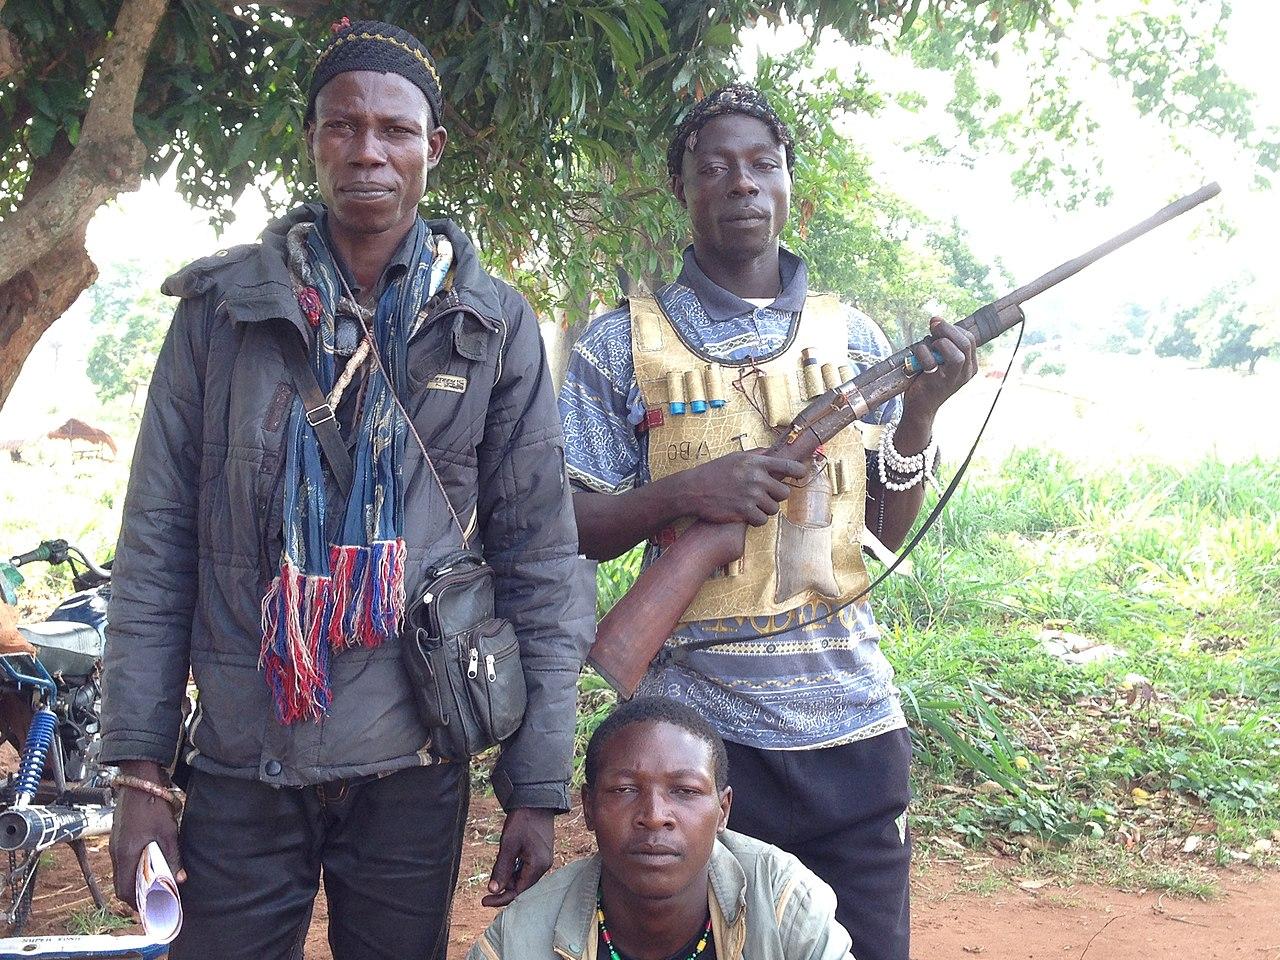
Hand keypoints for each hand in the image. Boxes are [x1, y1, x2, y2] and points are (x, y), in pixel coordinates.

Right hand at [109, 761, 185, 910]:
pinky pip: (122, 862)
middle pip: (121, 885)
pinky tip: (148, 866)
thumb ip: (173, 857)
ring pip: (121, 873)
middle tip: (155, 900)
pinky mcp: (118, 838)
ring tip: (154, 886)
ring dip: (135, 882)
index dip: (137, 903)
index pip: (125, 890)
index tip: (152, 907)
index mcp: (126, 855)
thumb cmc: (153, 805)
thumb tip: (180, 879)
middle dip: (137, 896)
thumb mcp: (168, 832)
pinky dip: (133, 869)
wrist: (139, 781)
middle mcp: (116, 853)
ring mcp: (115, 845)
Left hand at [483, 807, 554, 907]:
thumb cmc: (523, 821)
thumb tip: (493, 891)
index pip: (518, 892)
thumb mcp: (508, 845)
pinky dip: (515, 869)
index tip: (483, 901)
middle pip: (522, 886)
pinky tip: (508, 860)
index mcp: (538, 866)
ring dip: (509, 876)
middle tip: (490, 880)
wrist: (536, 801)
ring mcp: (544, 859)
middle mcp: (544, 866)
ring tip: (498, 865)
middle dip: (505, 886)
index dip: (501, 898)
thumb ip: (501, 869)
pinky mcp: (542, 853)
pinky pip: (527, 868)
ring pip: (524, 877)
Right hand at [678, 450, 808, 526]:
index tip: (801, 475)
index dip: (799, 472)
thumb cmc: (714, 472)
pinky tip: (746, 515)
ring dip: (764, 509)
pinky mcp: (744, 512)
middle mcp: (756, 478)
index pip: (789, 466)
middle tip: (763, 496)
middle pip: (784, 493)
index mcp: (756, 462)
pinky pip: (762, 521)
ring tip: (751, 505)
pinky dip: (756, 520)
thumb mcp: (734, 458)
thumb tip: (772, 452)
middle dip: (775, 496)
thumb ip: (756, 456)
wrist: (693, 489)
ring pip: (773, 509)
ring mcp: (751, 495)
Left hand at [904, 316, 978, 421]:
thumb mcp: (942, 360)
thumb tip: (936, 320)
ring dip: (940, 342)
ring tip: (929, 345)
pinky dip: (923, 352)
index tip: (938, 327)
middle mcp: (965, 373)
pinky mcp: (937, 383)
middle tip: (933, 325)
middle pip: (966, 342)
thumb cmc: (929, 380)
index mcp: (970, 366)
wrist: (920, 407)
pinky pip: (932, 361)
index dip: (953, 328)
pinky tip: (917, 357)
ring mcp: (952, 379)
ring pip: (958, 354)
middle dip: (947, 329)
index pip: (969, 339)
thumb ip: (942, 342)